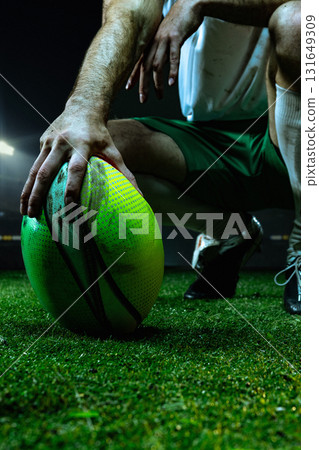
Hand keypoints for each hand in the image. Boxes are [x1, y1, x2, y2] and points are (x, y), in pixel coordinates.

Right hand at [20, 109, 139, 217]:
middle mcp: (63, 143)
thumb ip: (125, 173)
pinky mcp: (43, 142)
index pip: (76, 170)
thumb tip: (139, 195)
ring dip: (28, 192)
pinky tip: (27, 199)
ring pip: (35, 170)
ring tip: (26, 212)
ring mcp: (50, 142)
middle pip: (47, 172)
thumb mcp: (114, 150)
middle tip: (34, 215)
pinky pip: (35, 165)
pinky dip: (29, 183)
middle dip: (38, 195)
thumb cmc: (100, 134)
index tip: (69, 207)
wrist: (83, 107)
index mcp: (82, 145)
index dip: (72, 188)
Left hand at [126, 0, 202, 102]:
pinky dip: (172, 71)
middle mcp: (154, 42)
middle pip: (145, 67)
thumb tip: (157, 65)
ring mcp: (164, 40)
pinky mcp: (176, 38)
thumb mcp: (165, 37)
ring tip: (159, 95)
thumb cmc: (178, 22)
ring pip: (157, 65)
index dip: (133, 75)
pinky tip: (172, 83)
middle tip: (143, 99)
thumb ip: (160, 50)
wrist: (189, 5)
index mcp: (151, 42)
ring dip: (158, 83)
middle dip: (143, 85)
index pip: (138, 62)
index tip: (129, 87)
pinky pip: (173, 57)